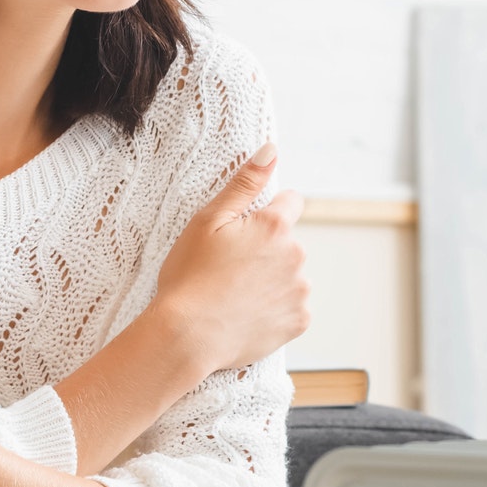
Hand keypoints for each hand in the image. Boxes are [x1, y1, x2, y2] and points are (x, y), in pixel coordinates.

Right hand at [152, 141, 310, 372]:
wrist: (186, 337)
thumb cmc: (189, 277)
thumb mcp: (208, 221)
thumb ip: (245, 183)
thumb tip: (272, 149)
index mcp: (275, 226)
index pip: (291, 202)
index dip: (268, 213)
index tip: (246, 231)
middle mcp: (296, 256)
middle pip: (288, 243)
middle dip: (267, 250)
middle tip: (230, 269)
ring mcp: (300, 291)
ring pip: (291, 276)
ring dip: (272, 281)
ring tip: (236, 295)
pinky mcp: (298, 321)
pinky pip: (292, 308)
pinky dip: (274, 310)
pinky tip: (246, 313)